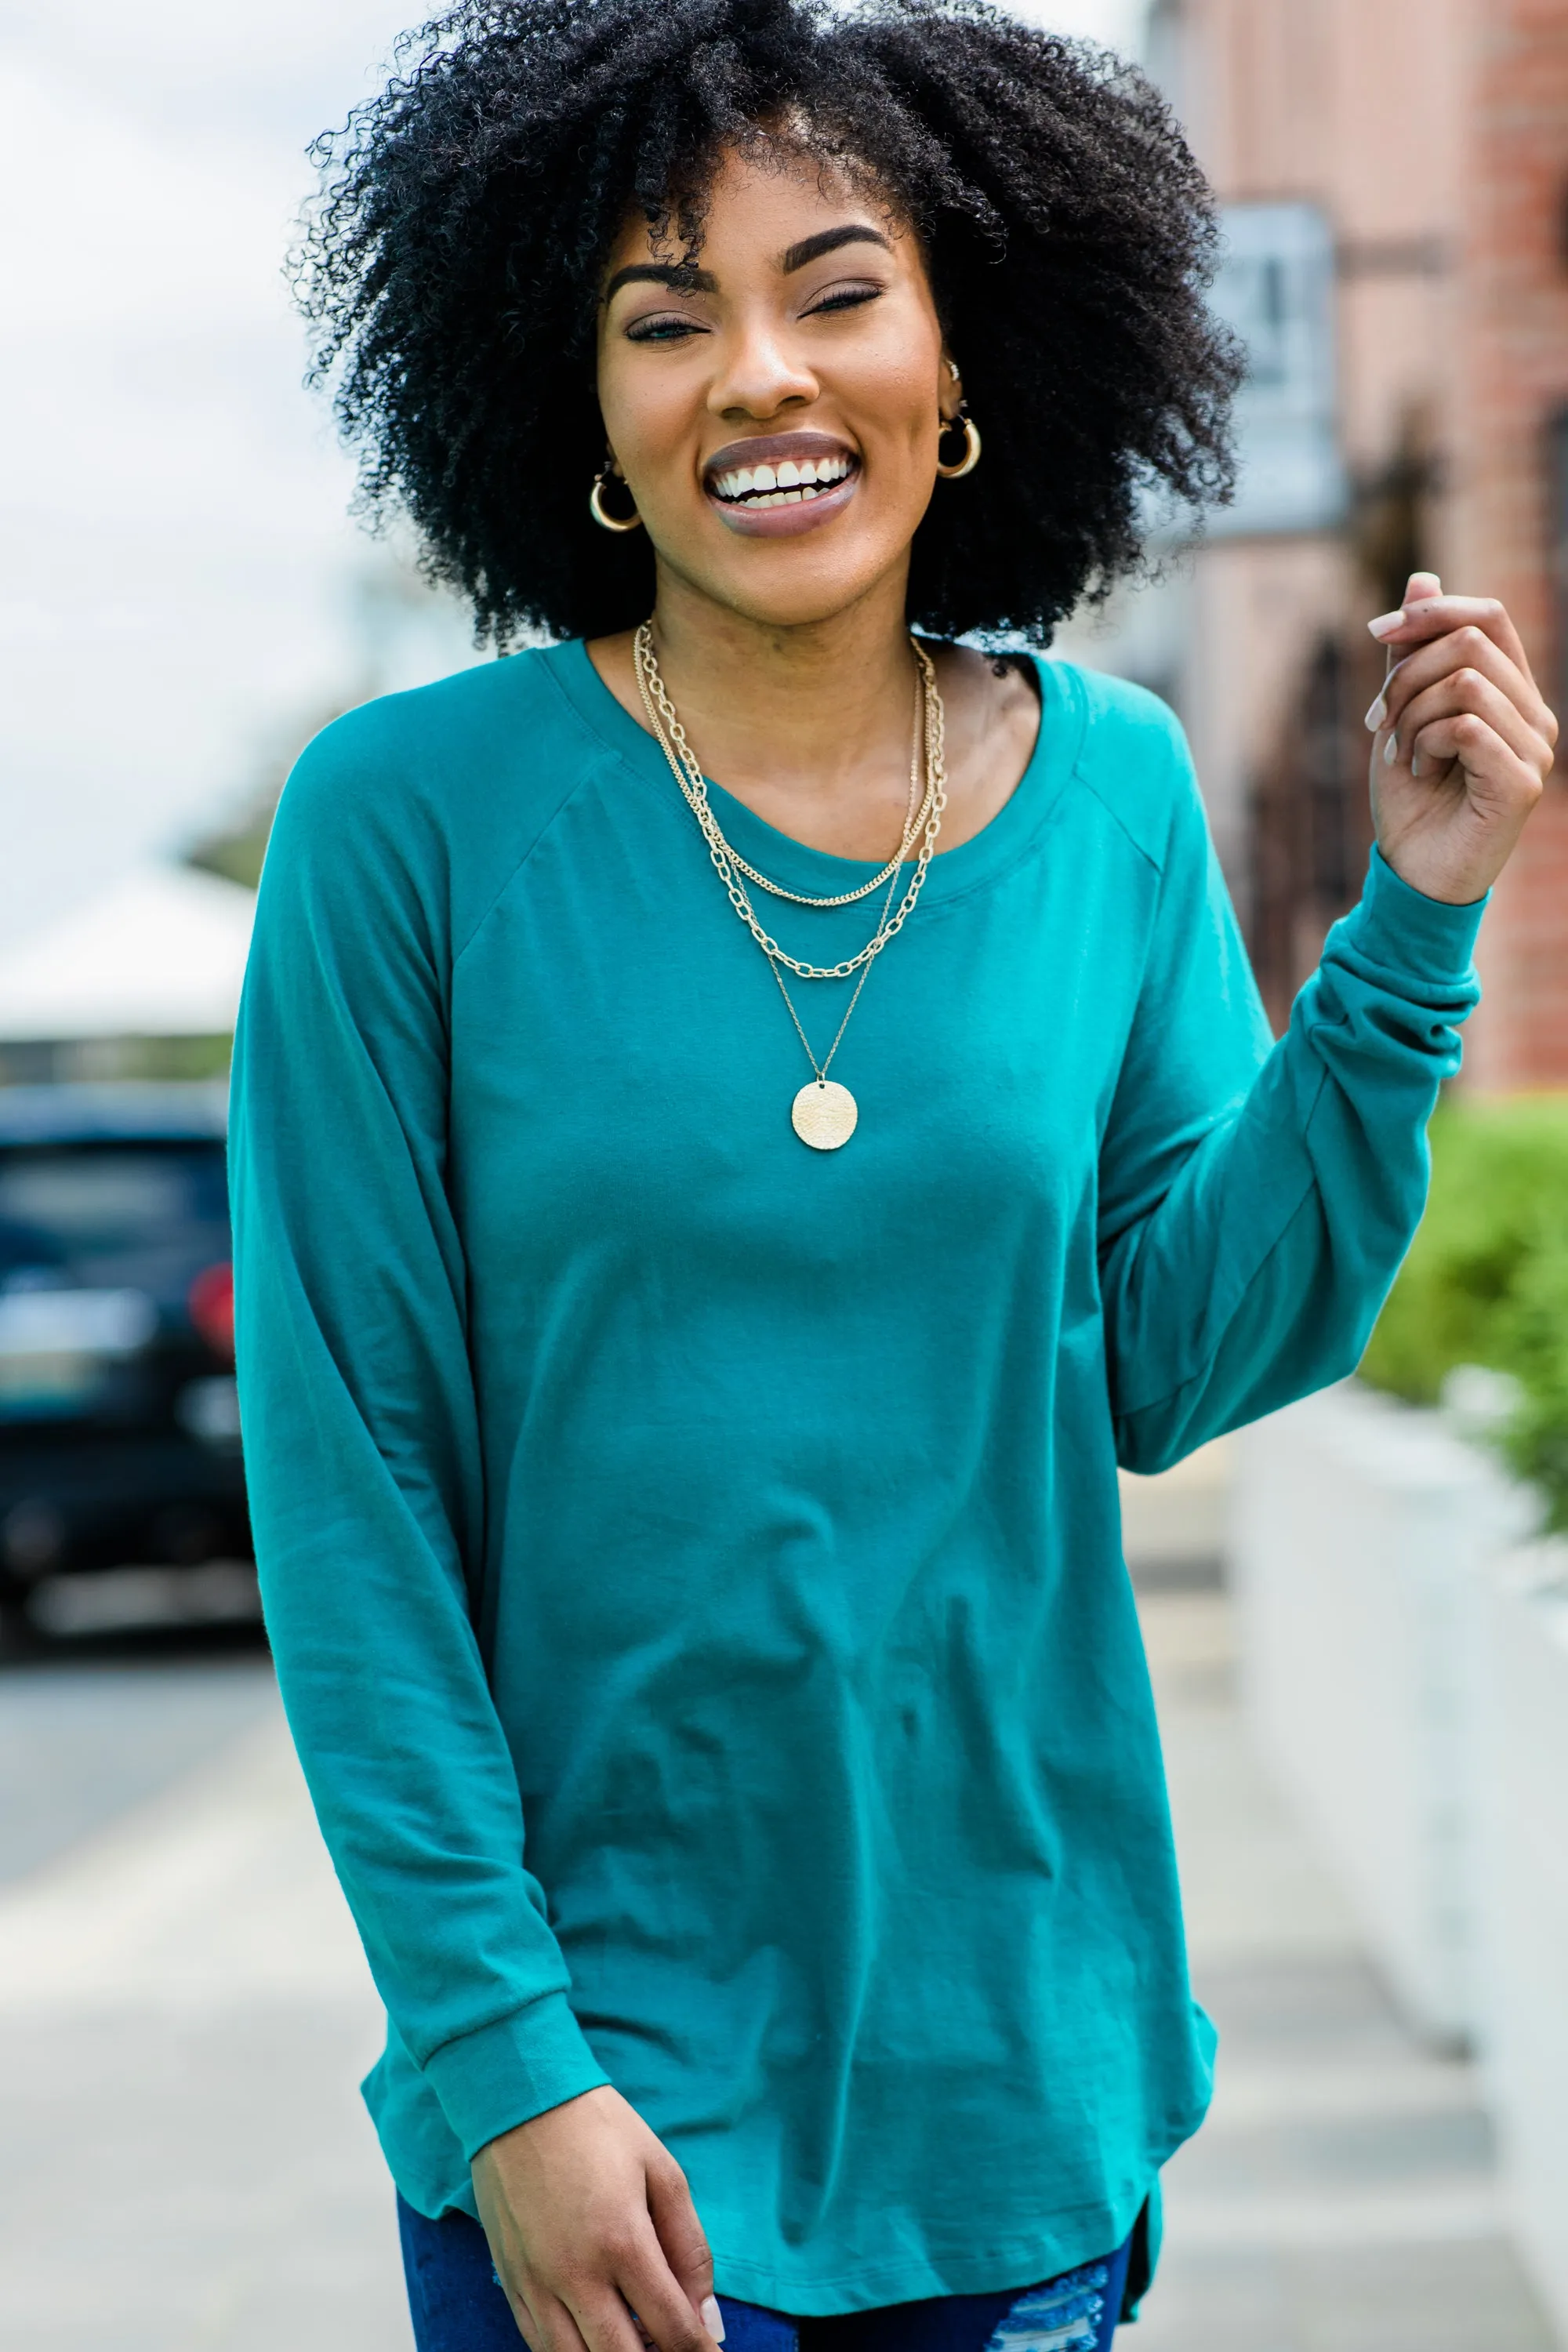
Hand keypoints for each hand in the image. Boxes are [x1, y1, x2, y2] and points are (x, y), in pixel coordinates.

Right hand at [472, 2086, 723, 2351]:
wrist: (521, 2099)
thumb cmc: (598, 2127)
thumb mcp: (662, 2170)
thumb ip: (689, 2246)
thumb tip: (706, 2313)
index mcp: (623, 2242)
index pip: (671, 2328)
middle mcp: (577, 2274)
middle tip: (677, 2351)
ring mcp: (537, 2283)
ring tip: (638, 2346)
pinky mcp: (511, 2282)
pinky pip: (540, 2345)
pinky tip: (594, 2341)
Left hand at [1365, 571, 1555, 904]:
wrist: (1413, 874)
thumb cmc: (1411, 799)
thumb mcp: (1402, 713)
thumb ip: (1413, 653)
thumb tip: (1422, 578)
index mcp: (1511, 692)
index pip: (1489, 616)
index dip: (1430, 612)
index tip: (1376, 632)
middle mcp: (1534, 713)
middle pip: (1471, 640)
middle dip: (1406, 674)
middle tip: (1377, 722)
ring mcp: (1535, 747)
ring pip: (1465, 681)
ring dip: (1411, 715)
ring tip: (1399, 755)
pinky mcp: (1521, 781)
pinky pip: (1465, 726)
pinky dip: (1424, 743)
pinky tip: (1416, 771)